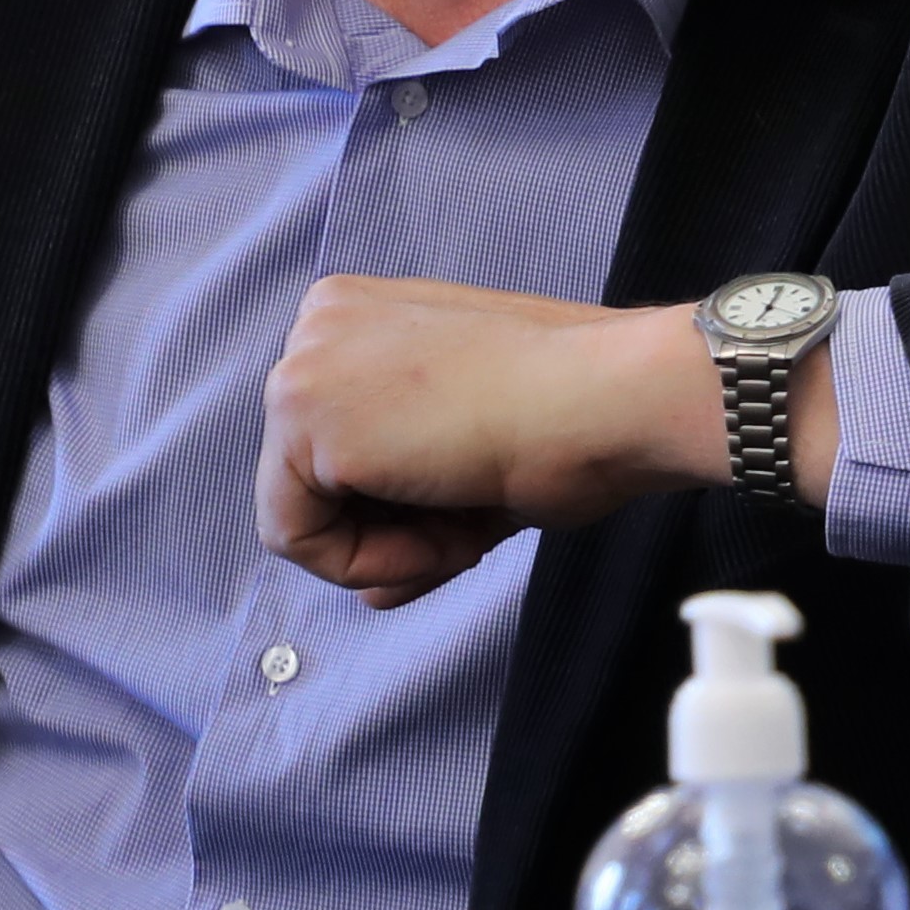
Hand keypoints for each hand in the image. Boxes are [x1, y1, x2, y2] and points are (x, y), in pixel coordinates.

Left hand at [261, 276, 816, 605]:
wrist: (610, 398)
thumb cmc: (576, 411)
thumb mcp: (471, 458)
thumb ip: (409, 512)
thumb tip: (369, 593)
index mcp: (364, 316)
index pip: (337, 443)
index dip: (405, 500)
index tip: (474, 496)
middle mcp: (319, 326)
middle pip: (311, 478)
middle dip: (397, 524)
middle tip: (476, 515)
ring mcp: (303, 368)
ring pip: (300, 513)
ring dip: (394, 543)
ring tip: (469, 517)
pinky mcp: (303, 419)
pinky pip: (299, 538)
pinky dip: (371, 562)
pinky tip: (446, 526)